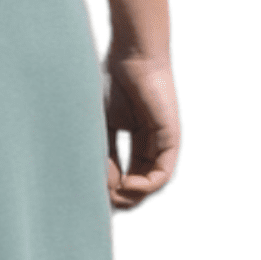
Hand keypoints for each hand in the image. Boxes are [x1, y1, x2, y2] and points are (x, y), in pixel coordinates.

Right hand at [103, 48, 178, 209]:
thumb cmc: (112, 82)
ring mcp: (162, 142)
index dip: (109, 191)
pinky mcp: (170, 139)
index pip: (125, 175)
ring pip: (151, 183)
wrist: (132, 56)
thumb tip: (101, 188)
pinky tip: (127, 185)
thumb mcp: (102, 126)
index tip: (91, 195)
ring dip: (132, 196)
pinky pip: (162, 174)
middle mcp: (151, 144)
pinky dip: (145, 186)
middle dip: (120, 198)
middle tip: (102, 203)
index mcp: (135, 138)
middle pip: (139, 184)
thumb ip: (103, 156)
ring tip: (113, 197)